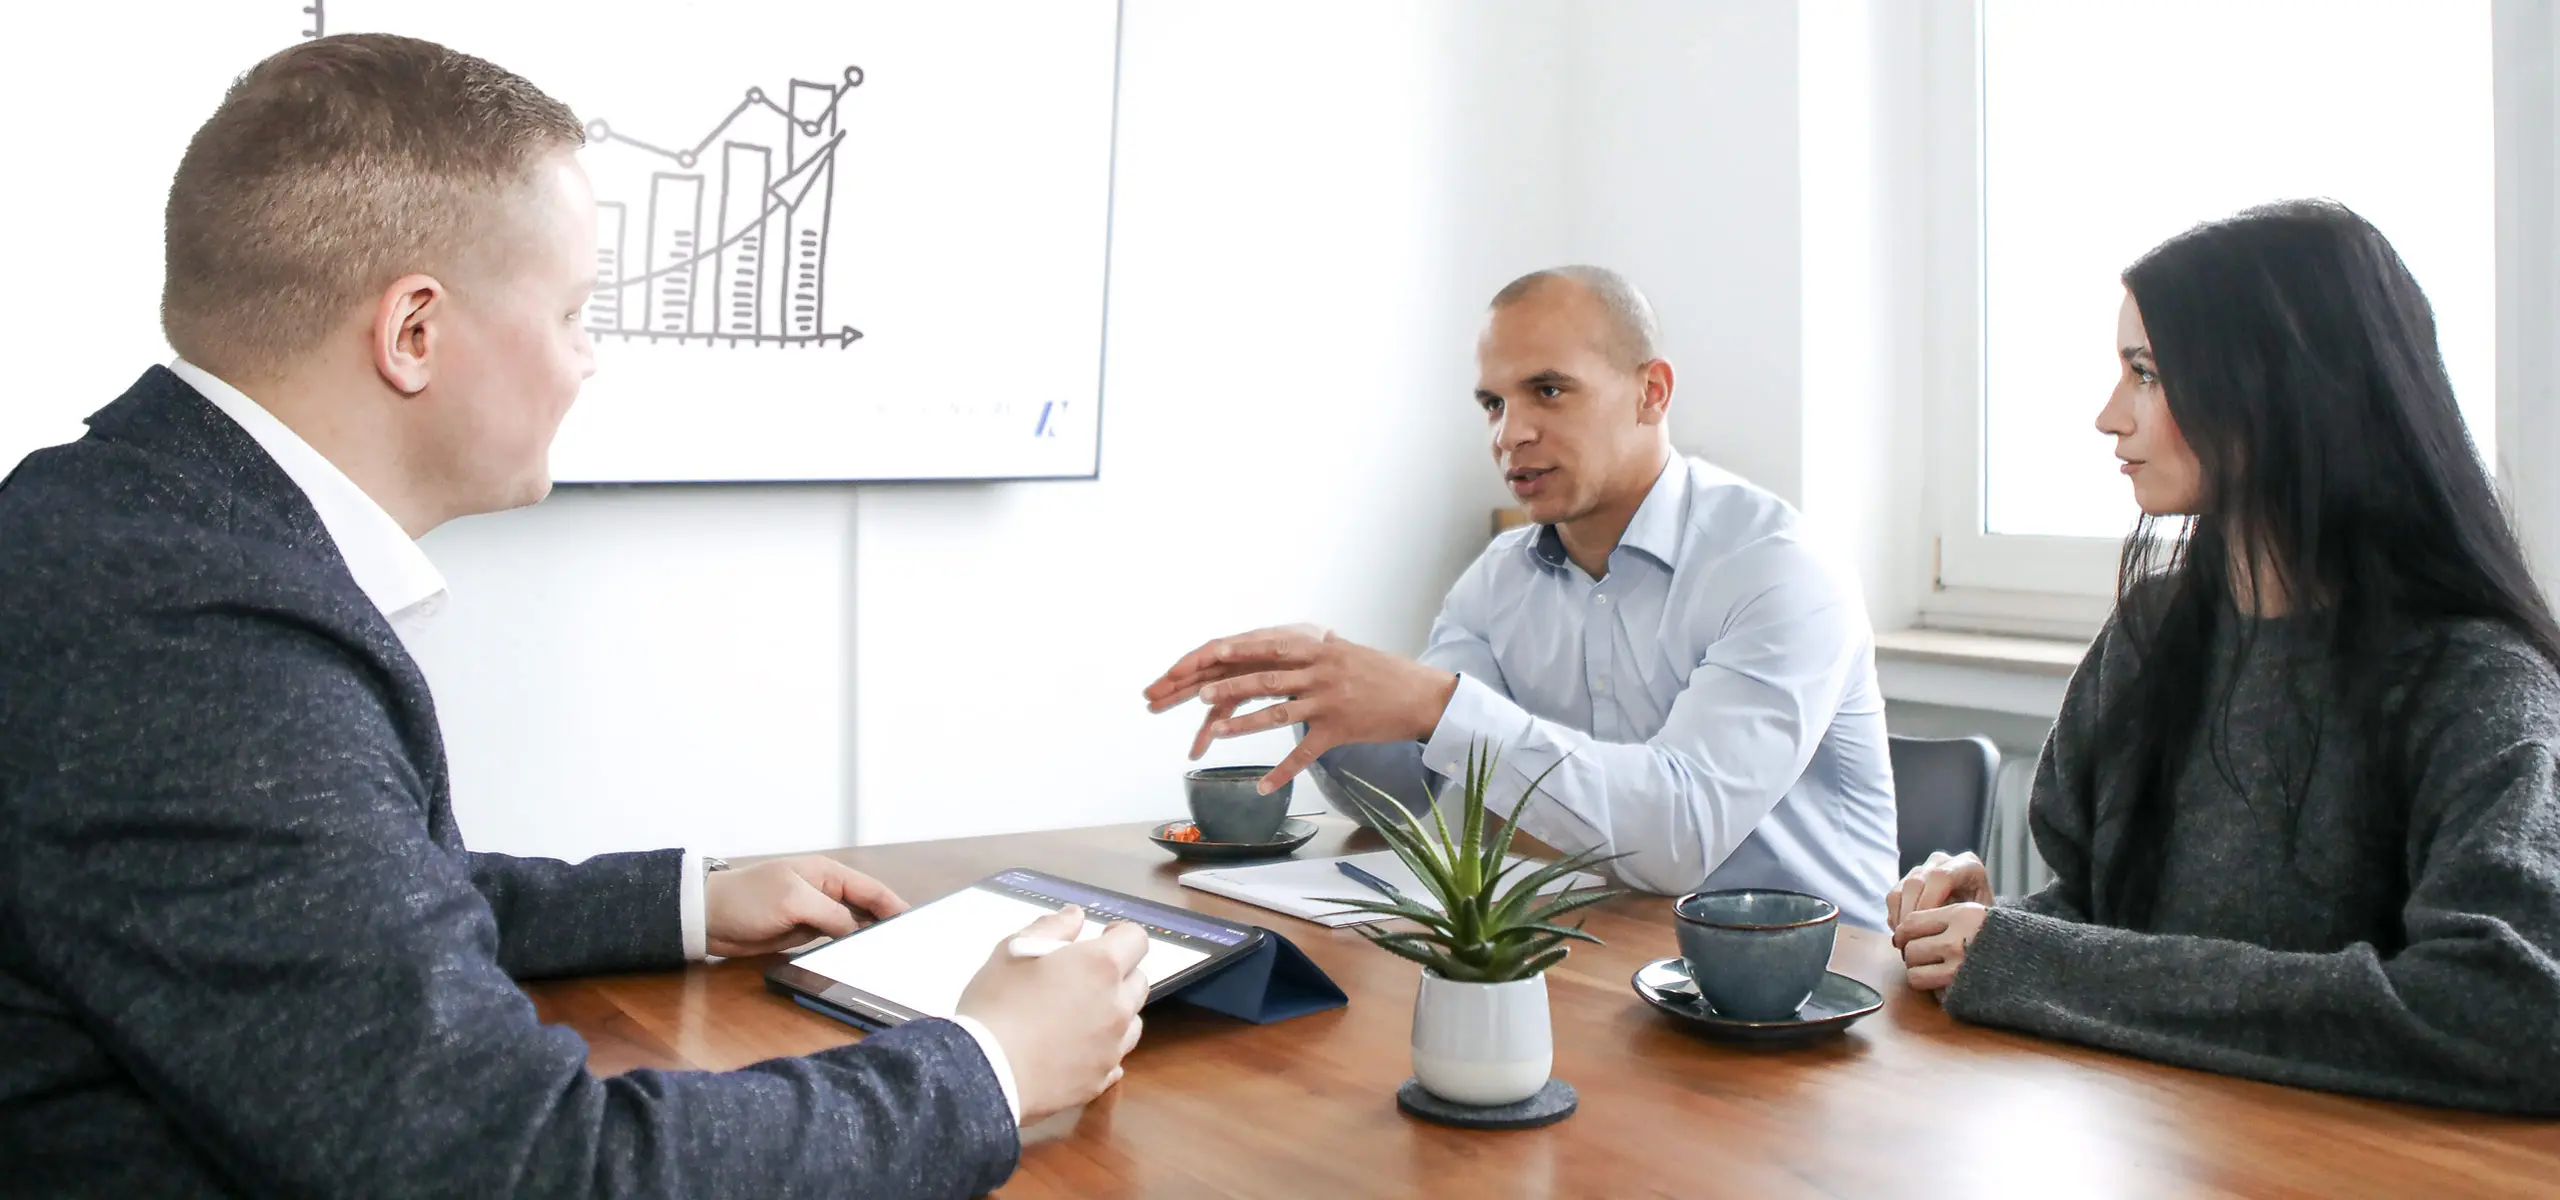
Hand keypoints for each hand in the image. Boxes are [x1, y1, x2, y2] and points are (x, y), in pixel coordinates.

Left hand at [703, 855, 909, 957]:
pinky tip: (858, 962)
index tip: (917, 924)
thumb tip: (858, 931)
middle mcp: (826, 892)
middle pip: (866, 908)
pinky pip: (834, 942)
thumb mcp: (794, 901)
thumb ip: (831, 915)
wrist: (707, 918)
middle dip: (887, 923)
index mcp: (827, 874)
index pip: (871, 889)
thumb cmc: (748, 899)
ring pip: (852, 927)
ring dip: (868, 939)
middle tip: (909, 945)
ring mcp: (815, 914)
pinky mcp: (803, 934)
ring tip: (891, 957)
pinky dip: (847, 950)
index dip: (896, 905)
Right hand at [955, 905, 1150, 1123]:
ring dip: (1116, 1013)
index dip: (1121, 934)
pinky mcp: (1101, 1080)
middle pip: (1138, 981)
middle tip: (1085, 978)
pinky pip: (1115, 1059)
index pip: (1136, 939)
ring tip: (1082, 1016)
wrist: (985, 1073)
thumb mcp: (1013, 951)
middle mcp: (1116, 1005)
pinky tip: (1077, 1051)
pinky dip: (1103, 1050)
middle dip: (1119, 973)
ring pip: (1132, 1022)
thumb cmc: (996, 1004)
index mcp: (1101, 966)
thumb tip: (1075, 915)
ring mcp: (1112, 1046)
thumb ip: (1050, 928)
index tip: (1102, 937)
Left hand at [1142, 623, 1458, 793]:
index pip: (1273, 648)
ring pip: (1279, 715)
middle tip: (1201, 694)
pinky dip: (1282, 772)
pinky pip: (1304, 754)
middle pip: (1268, 680)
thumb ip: (1324, 650)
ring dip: (1245, 725)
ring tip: (1217, 733)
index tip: (1214, 653)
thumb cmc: (1388, 674)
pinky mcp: (1340, 731)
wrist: (1423, 696)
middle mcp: (1322, 674)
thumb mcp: (1351, 654)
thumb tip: (1308, 640)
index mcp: (1321, 652)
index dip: (1242, 651)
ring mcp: (1330, 702)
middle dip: (1232, 688)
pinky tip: (1263, 786)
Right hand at [1885, 850, 1991, 940]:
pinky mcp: (1906, 880)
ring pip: (1901, 889)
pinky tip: (1906, 934)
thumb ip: (1964, 918)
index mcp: (1967, 865)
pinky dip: (1895, 918)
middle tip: (1914, 940)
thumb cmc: (1982, 920)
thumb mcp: (1982, 919)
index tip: (1929, 927)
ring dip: (1901, 919)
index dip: (1930, 902)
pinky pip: (1893, 897)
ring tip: (1909, 942)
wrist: (1975, 918)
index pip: (1941, 877)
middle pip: (1916, 882)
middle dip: (1912, 914)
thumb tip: (1939, 928)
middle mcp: (1943, 862)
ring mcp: (1922, 869)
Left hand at [1896, 901, 1990, 994]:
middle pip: (1909, 948)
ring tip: (1932, 969)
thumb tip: (1900, 931)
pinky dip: (1930, 986)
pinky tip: (1943, 981)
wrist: (2035, 963)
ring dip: (1918, 972)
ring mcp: (1960, 967)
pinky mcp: (1962, 989)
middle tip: (1922, 957)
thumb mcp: (1974, 915)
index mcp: (1962, 915)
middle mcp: (1959, 940)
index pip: (1911, 922)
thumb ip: (1942, 917)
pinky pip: (1927, 988)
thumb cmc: (1998, 937)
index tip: (1906, 939)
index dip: (1903, 933)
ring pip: (1913, 972)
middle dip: (1911, 954)